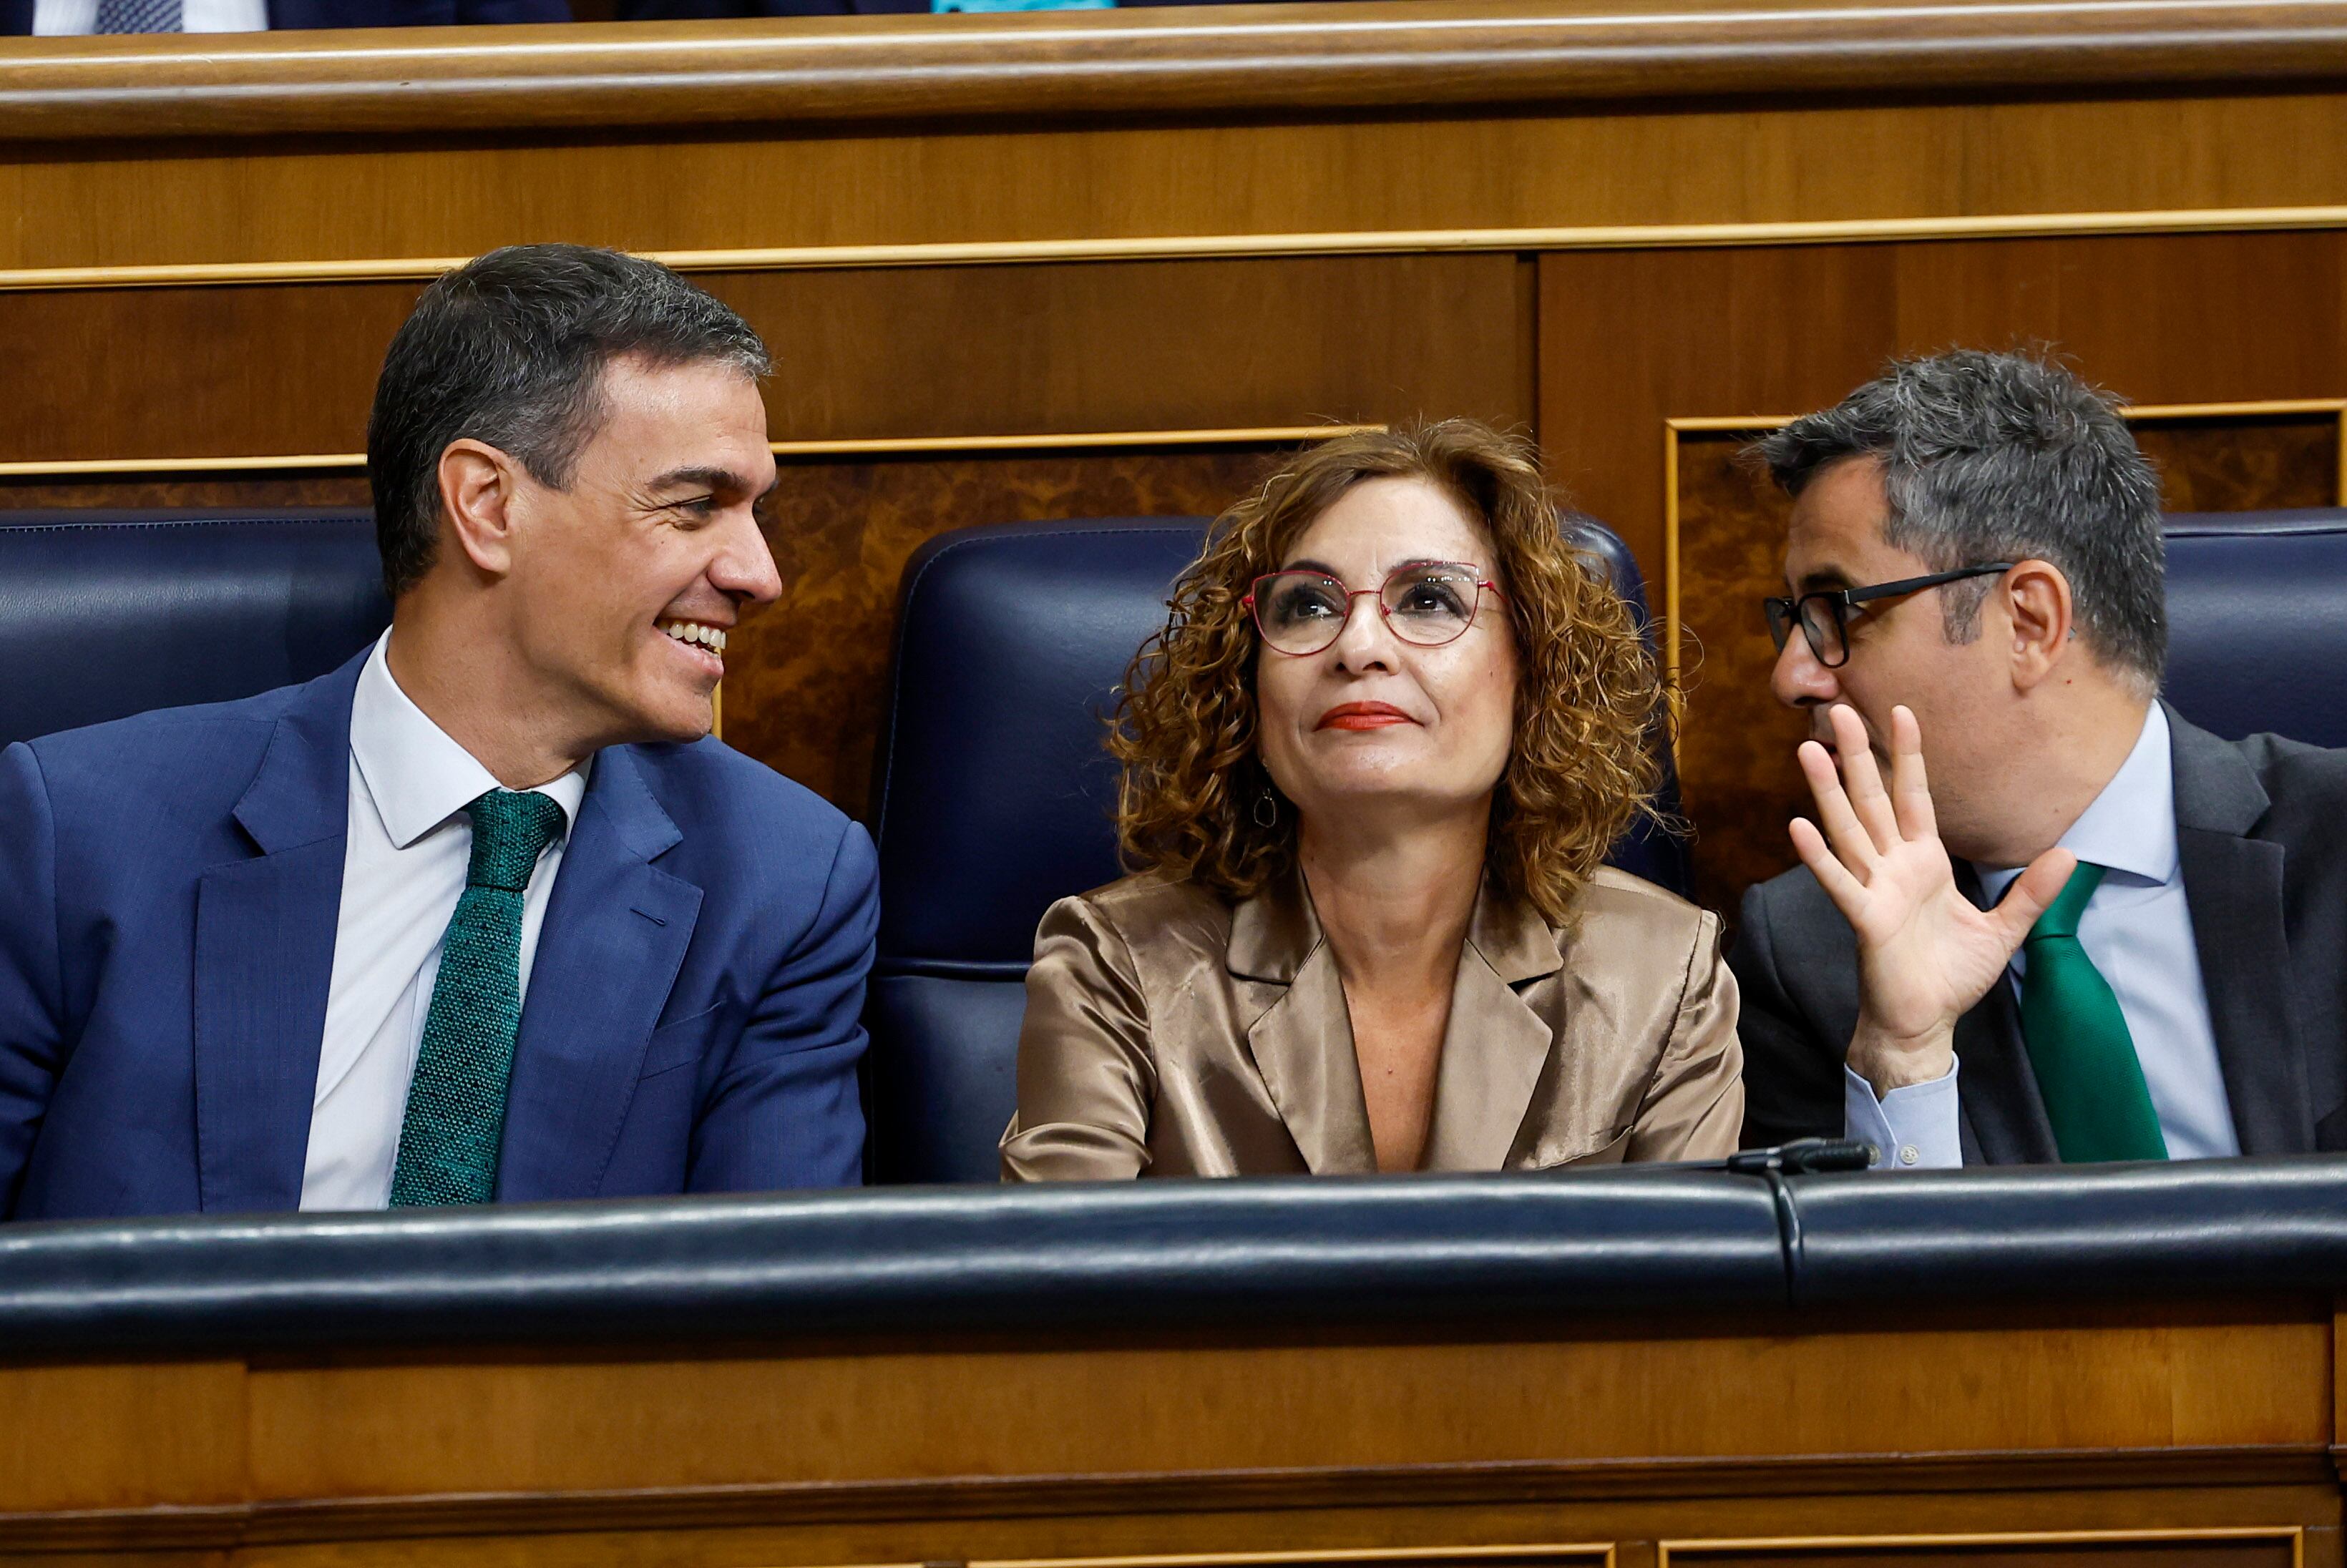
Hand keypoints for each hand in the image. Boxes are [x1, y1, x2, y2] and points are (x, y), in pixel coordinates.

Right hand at [1789, 704, 2074, 1096]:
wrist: (1925, 1021)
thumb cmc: (1953, 976)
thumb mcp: (2004, 930)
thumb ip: (2032, 892)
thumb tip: (2070, 855)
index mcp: (1924, 862)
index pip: (1914, 797)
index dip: (1908, 755)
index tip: (1901, 712)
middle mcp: (1893, 867)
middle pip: (1872, 799)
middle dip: (1857, 755)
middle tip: (1839, 709)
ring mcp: (1875, 889)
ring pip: (1849, 830)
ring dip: (1828, 791)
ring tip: (1809, 751)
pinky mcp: (1865, 920)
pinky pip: (1840, 884)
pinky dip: (1820, 858)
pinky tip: (1798, 827)